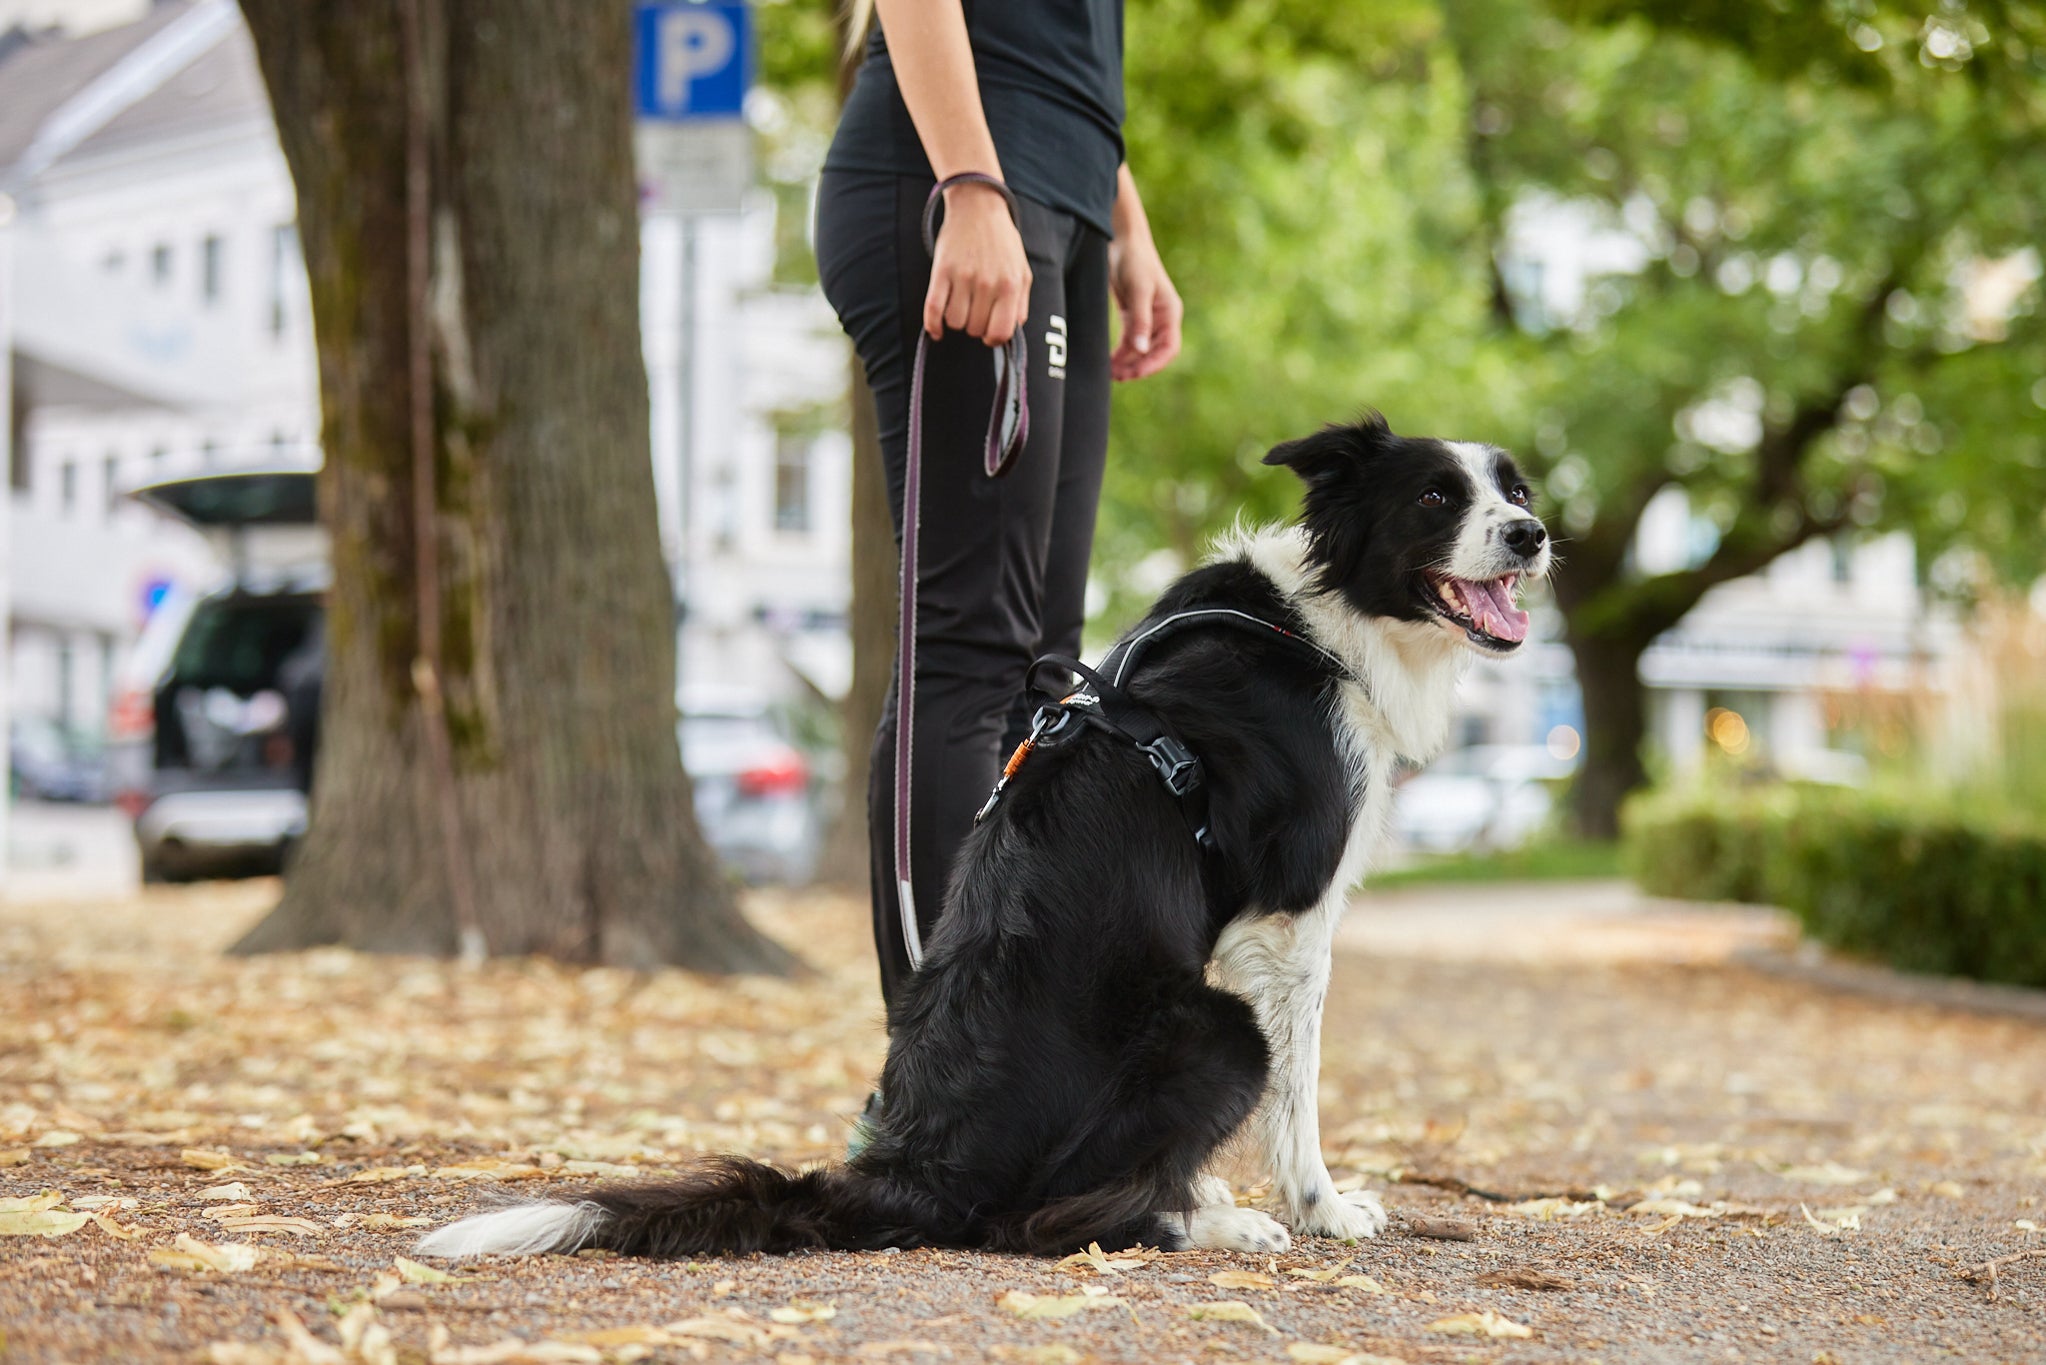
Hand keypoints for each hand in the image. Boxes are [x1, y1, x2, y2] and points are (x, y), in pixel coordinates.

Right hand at [924, 183, 1031, 345]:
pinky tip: (936, 330)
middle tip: (975, 311)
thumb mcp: (1022, 272)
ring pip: (955, 322)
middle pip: (975, 329)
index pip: (1001, 332)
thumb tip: (1009, 332)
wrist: (977, 207)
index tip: (989, 333)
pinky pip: (933, 309)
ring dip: (956, 321)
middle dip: (975, 326)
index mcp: (1010, 285)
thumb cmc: (1002, 243)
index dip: (994, 339)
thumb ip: (1020, 304)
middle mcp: (987, 283)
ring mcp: (963, 277)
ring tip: (961, 307)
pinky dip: (933, 325)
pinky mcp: (941, 271)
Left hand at [1109, 232, 1182, 380]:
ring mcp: (1147, 317)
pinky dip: (1120, 352)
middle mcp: (1161, 317)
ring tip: (1110, 373)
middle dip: (1138, 367)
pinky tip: (1109, 361)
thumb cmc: (1134, 259)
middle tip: (1118, 377)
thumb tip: (1141, 350)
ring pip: (1140, 349)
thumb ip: (1140, 320)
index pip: (1169, 348)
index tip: (1135, 374)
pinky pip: (1129, 340)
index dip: (1153, 364)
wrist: (1120, 238)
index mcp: (1170, 312)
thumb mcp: (1138, 290)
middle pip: (1154, 353)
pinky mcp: (1132, 314)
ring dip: (1127, 363)